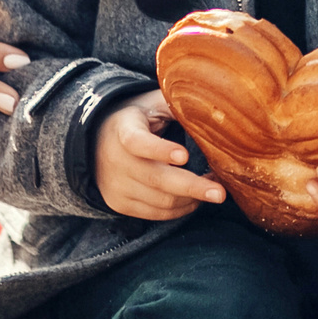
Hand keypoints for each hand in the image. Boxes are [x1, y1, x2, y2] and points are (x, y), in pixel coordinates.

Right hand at [95, 90, 226, 219]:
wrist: (97, 142)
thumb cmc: (137, 120)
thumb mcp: (152, 104)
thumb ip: (177, 105)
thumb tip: (213, 111)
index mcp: (123, 130)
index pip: (137, 142)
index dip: (160, 150)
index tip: (185, 156)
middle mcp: (116, 161)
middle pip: (156, 179)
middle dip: (191, 187)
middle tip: (220, 193)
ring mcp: (116, 186)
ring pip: (161, 201)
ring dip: (192, 198)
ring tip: (213, 188)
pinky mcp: (120, 204)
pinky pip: (156, 214)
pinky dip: (181, 209)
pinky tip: (195, 198)